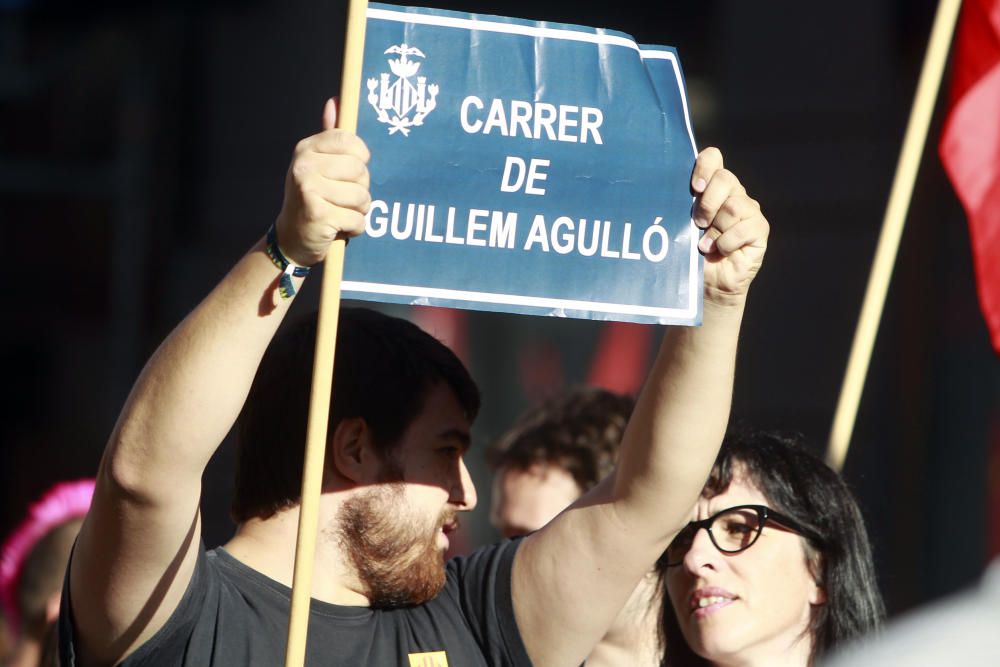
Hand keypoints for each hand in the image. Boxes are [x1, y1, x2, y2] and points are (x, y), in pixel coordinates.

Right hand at [274, 98, 371, 265]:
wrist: (291, 239)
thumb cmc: (312, 199)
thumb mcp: (318, 166)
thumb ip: (329, 137)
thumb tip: (336, 100)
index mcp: (306, 149)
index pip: (351, 142)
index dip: (360, 160)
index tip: (350, 173)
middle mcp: (304, 165)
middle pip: (360, 170)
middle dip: (360, 190)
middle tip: (342, 199)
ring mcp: (309, 189)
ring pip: (362, 197)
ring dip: (358, 211)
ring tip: (340, 213)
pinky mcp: (318, 214)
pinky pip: (358, 220)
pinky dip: (354, 228)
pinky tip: (337, 228)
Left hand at [691, 147, 768, 307]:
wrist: (707, 283)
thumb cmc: (691, 253)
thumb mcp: (682, 226)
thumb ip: (682, 205)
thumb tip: (667, 190)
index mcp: (713, 187)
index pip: (713, 158)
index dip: (704, 166)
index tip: (694, 187)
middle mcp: (733, 194)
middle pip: (725, 179)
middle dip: (707, 203)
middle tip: (698, 223)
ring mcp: (748, 211)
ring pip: (733, 206)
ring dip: (715, 229)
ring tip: (705, 244)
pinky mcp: (759, 229)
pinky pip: (744, 228)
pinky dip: (727, 242)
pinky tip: (720, 250)